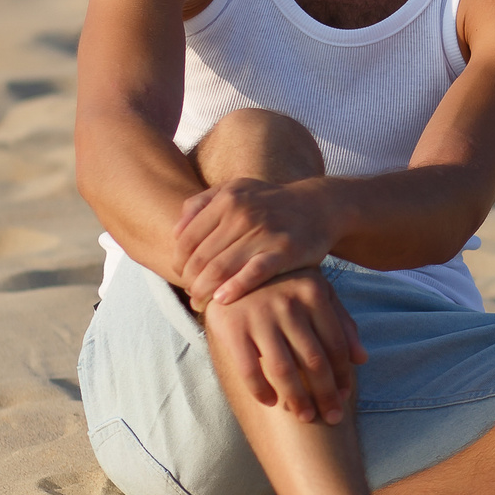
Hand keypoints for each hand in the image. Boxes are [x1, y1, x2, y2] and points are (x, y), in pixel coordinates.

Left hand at [176, 177, 338, 310]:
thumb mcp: (235, 190)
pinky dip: (234, 289)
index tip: (182, 278)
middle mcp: (243, 213)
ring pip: (220, 269)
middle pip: (200, 258)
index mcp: (227, 199)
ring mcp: (265, 232)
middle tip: (191, 296)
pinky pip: (253, 273)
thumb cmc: (270, 203)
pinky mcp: (285, 251)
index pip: (186, 240)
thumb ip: (201, 204)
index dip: (178, 264)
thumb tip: (174, 232)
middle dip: (190, 282)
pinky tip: (223, 300)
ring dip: (204, 291)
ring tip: (201, 303)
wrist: (319, 206)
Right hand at [201, 269, 366, 424]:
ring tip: (305, 417)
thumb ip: (341, 322)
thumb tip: (362, 359)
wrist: (230, 266)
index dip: (343, 374)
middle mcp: (288, 303)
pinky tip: (271, 402)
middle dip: (326, 394)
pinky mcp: (231, 326)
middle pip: (314, 361)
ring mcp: (259, 315)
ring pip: (284, 369)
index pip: (335, 343)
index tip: (345, 395)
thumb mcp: (315, 292)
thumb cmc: (282, 285)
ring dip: (297, 399)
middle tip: (332, 417)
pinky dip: (260, 390)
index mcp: (313, 292)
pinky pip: (249, 368)